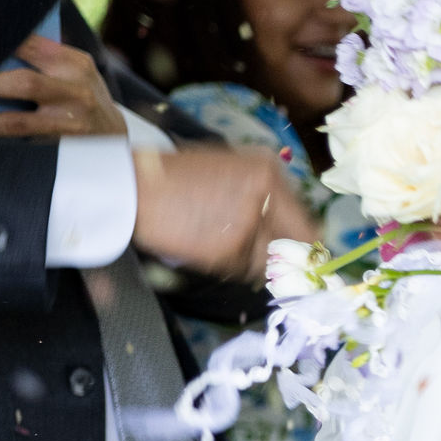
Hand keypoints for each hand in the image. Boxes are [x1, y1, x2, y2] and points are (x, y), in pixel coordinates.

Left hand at [0, 38, 124, 139]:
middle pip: (23, 82)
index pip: (30, 44)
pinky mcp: (63, 148)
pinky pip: (21, 145)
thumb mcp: (74, 73)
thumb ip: (42, 60)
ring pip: (18, 121)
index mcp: (75, 63)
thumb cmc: (81, 99)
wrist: (116, 138)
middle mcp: (76, 90)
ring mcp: (70, 122)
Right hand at [129, 144, 313, 280]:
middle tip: (273, 268)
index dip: (306, 249)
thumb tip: (300, 236)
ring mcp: (249, 221)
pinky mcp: (227, 246)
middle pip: (295, 249)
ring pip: (267, 263)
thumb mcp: (229, 171)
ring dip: (250, 263)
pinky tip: (207, 249)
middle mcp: (267, 194)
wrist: (131, 185)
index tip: (304, 262)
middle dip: (286, 263)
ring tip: (220, 244)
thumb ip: (264, 197)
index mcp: (269, 172)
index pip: (308, 225)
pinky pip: (241, 269)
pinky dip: (228, 267)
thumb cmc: (175, 177)